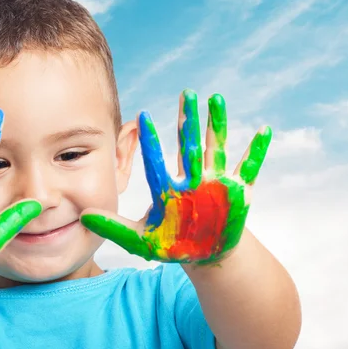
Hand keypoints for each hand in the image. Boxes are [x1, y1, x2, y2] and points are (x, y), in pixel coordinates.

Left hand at [81, 90, 270, 264]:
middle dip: (188, 121)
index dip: (149, 142)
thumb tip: (83, 217)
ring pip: (216, 148)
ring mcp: (214, 183)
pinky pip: (248, 168)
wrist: (204, 255)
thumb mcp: (140, 240)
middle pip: (189, 146)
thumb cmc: (173, 246)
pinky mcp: (237, 192)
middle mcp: (191, 181)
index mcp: (168, 190)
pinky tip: (264, 130)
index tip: (140, 116)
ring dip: (217, 125)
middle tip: (185, 93)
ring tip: (215, 99)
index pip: (157, 162)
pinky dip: (256, 151)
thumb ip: (113, 228)